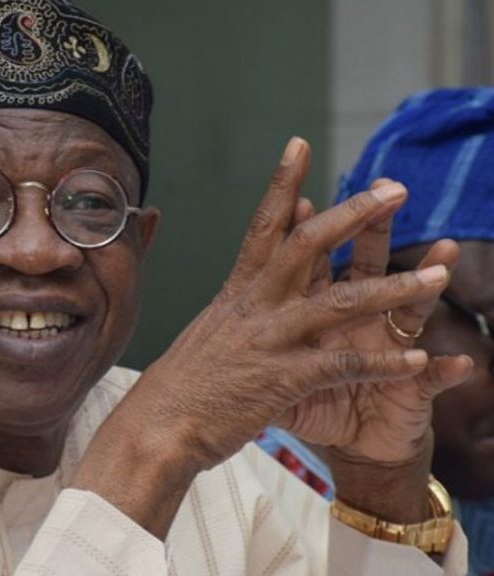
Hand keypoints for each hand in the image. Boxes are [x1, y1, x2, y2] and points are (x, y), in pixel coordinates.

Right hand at [72, 137, 470, 536]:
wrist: (157, 426)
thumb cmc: (180, 385)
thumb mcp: (208, 334)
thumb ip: (235, 311)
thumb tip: (246, 292)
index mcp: (236, 293)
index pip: (263, 225)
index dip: (283, 182)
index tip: (300, 144)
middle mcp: (255, 306)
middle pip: (308, 245)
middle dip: (353, 213)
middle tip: (395, 189)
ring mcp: (270, 340)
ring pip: (340, 303)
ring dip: (393, 289)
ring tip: (437, 276)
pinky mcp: (283, 379)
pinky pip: (343, 364)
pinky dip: (382, 364)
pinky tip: (416, 360)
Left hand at [278, 191, 471, 463]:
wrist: (350, 441)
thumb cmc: (306, 400)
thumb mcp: (269, 374)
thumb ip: (255, 345)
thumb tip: (218, 316)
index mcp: (315, 314)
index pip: (312, 264)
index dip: (304, 232)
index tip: (299, 199)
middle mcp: (356, 322)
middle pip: (363, 269)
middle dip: (371, 231)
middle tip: (385, 192)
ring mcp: (386, 351)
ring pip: (408, 311)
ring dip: (423, 286)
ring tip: (445, 253)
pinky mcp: (410, 389)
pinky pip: (431, 380)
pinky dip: (443, 372)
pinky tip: (462, 363)